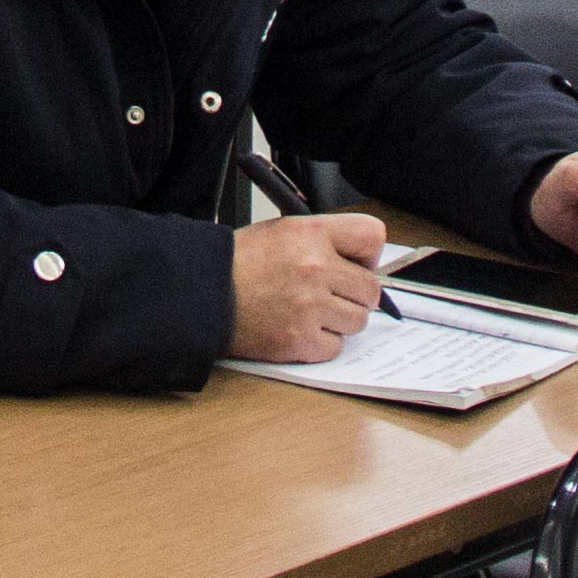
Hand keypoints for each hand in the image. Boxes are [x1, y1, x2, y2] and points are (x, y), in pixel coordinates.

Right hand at [227, 211, 388, 362]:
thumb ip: (326, 240)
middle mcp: (315, 268)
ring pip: (358, 321)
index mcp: (311, 234)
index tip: (358, 265)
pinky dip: (321, 342)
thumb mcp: (284, 231)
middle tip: (331, 295)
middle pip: (371, 288)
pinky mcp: (300, 340)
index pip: (372, 237)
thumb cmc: (241, 263)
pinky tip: (299, 328)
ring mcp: (309, 307)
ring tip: (311, 311)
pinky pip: (336, 346)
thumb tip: (365, 261)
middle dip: (355, 294)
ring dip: (340, 321)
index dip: (369, 255)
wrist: (204, 294)